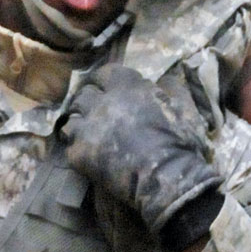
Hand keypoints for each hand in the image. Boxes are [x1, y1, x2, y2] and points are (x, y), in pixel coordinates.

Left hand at [63, 65, 222, 251]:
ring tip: (86, 135)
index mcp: (127, 87)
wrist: (166, 178)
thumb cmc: (178, 143)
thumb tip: (162, 81)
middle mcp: (102, 102)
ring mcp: (88, 127)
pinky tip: (86, 155)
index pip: (104, 73)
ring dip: (79, 125)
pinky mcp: (79, 152)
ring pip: (72, 119)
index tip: (106, 89)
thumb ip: (168, 89)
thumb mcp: (180, 107)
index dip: (103, 81)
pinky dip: (77, 149)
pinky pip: (70, 145)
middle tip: (95, 115)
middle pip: (84, 95)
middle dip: (89, 103)